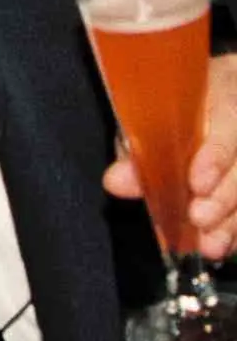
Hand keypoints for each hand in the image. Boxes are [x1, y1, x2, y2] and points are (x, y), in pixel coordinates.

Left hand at [104, 53, 236, 259]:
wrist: (211, 101)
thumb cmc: (175, 107)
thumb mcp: (151, 115)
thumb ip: (137, 149)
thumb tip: (116, 181)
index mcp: (224, 95)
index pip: (228, 122)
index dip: (215, 157)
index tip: (198, 183)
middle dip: (224, 197)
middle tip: (199, 218)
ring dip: (232, 220)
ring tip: (210, 243)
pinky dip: (236, 230)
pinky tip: (222, 244)